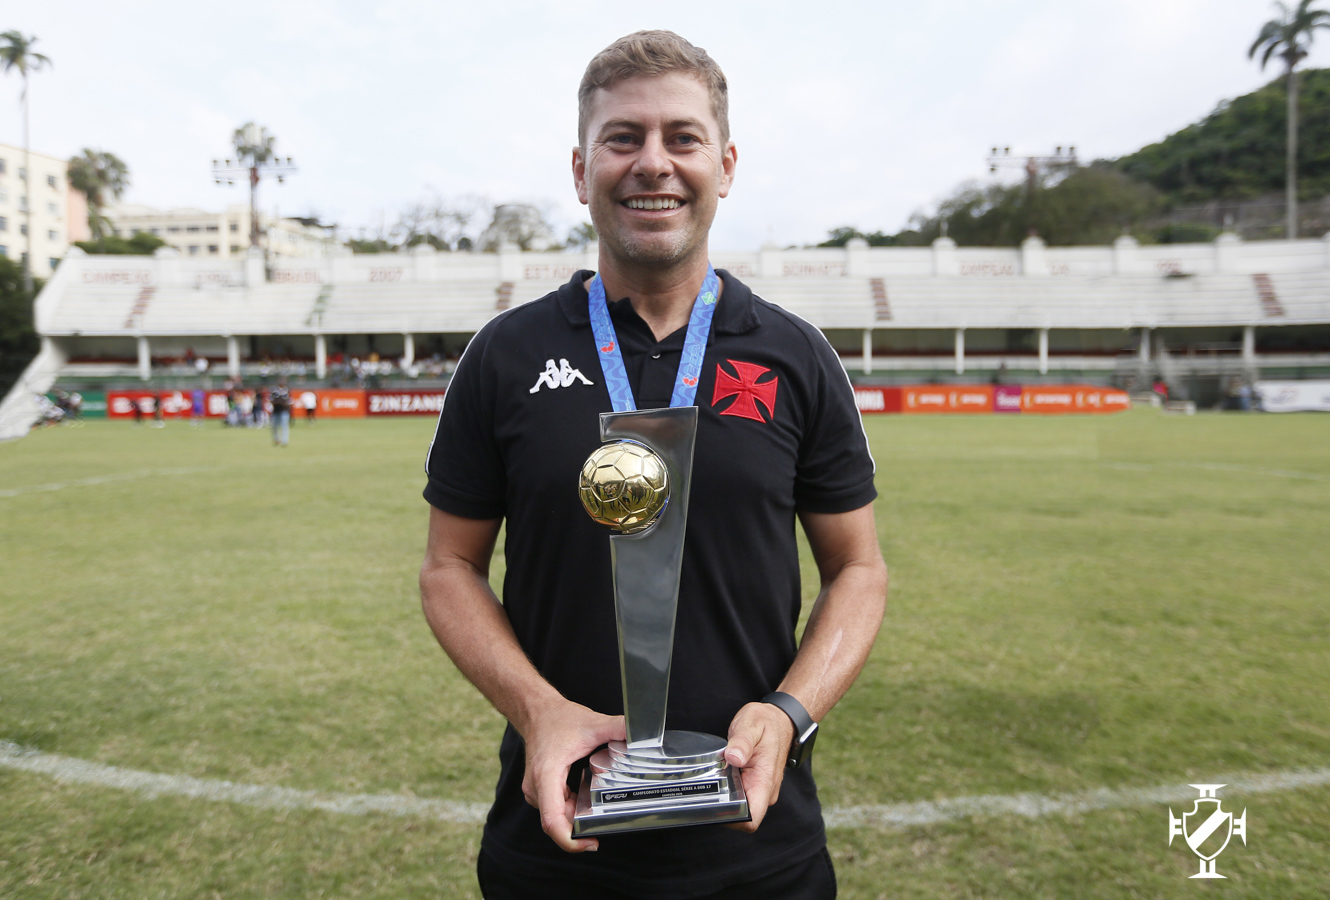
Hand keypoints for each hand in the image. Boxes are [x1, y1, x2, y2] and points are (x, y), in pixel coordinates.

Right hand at [519, 699, 624, 852]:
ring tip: (593, 804)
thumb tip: (644, 734)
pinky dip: (569, 806)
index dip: (570, 840)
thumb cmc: (557, 718)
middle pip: (557, 821)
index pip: (552, 820)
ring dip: (574, 814)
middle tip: (601, 821)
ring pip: (555, 815)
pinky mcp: (538, 788)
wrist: (537, 711)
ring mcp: (535, 788)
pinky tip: (582, 796)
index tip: (590, 843)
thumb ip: (619, 728)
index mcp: (547, 775)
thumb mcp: (593, 723)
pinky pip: (553, 807)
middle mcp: (537, 786)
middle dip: (579, 825)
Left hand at [722, 701, 794, 831]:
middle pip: (741, 815)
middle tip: (708, 786)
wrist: (780, 719)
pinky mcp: (755, 785)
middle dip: (723, 806)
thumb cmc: (767, 723)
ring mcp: (761, 789)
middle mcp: (765, 791)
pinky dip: (729, 789)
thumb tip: (733, 757)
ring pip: (739, 806)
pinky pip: (740, 796)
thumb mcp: (751, 725)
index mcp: (765, 781)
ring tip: (714, 777)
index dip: (732, 819)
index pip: (752, 818)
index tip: (715, 805)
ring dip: (725, 797)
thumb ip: (742, 742)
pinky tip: (721, 774)